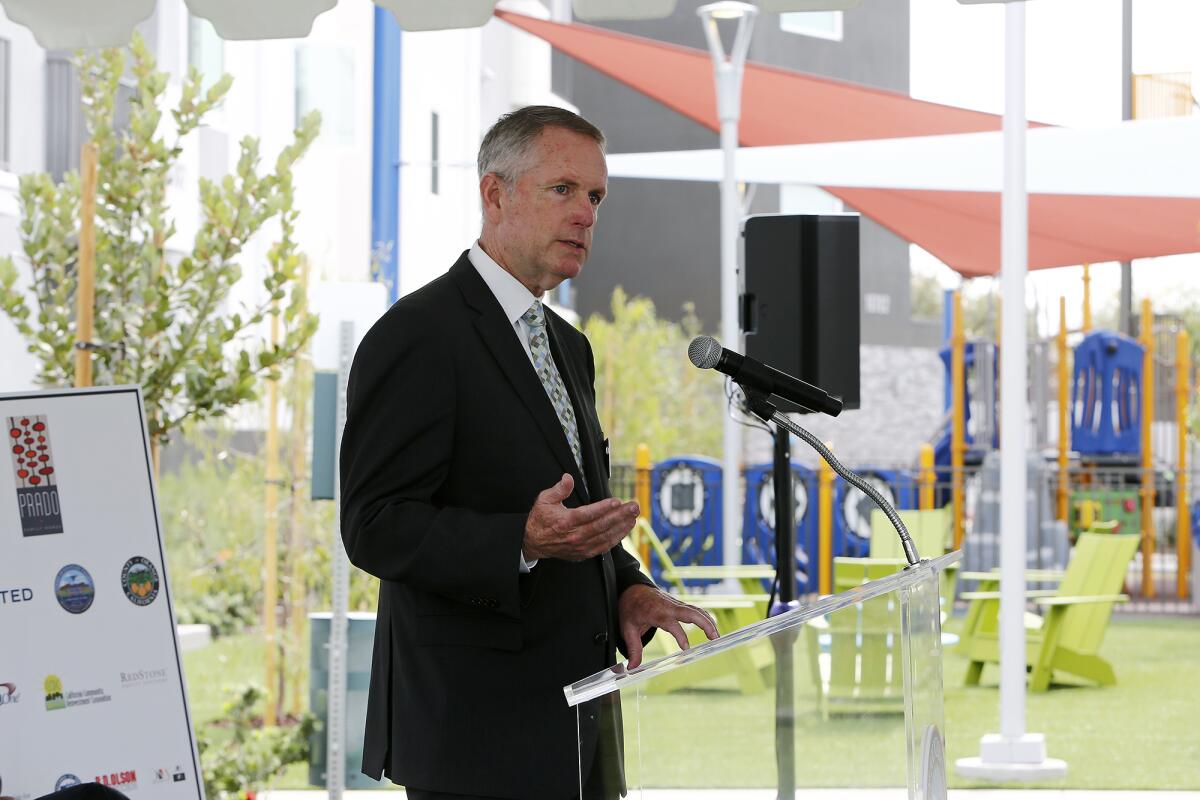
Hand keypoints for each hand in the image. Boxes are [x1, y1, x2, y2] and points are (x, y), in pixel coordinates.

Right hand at [522, 474, 638, 561]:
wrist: (534, 542)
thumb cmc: (541, 520)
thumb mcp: (545, 500)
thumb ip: (559, 489)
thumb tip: (568, 478)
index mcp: (565, 521)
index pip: (588, 514)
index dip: (604, 508)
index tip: (616, 501)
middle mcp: (574, 535)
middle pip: (601, 525)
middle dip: (620, 516)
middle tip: (633, 507)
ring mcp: (580, 546)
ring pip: (605, 537)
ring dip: (622, 527)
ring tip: (633, 517)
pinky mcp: (583, 553)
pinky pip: (603, 547)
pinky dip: (616, 539)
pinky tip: (624, 530)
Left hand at [618, 583, 718, 669]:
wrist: (631, 590)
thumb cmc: (630, 608)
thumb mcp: (627, 628)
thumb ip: (633, 648)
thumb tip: (632, 668)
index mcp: (655, 612)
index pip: (671, 624)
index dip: (679, 635)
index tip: (686, 648)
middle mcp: (668, 607)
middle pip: (690, 612)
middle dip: (704, 624)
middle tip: (714, 638)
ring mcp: (675, 604)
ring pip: (695, 610)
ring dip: (708, 621)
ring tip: (717, 637)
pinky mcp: (678, 604)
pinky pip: (694, 609)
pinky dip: (705, 617)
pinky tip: (712, 628)